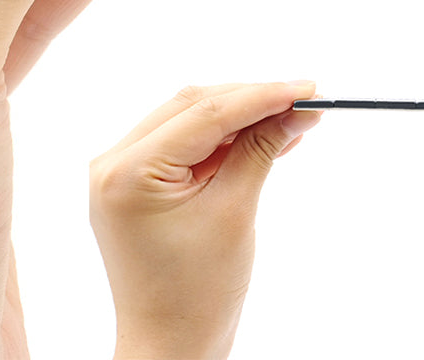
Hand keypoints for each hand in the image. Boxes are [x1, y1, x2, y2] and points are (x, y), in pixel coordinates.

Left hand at [89, 81, 320, 359]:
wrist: (171, 346)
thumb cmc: (197, 293)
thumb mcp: (235, 211)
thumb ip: (262, 148)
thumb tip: (298, 108)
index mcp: (128, 173)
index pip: (206, 113)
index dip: (262, 95)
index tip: (308, 89)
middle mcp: (114, 163)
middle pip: (195, 106)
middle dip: (254, 101)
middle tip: (306, 100)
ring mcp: (122, 172)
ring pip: (192, 118)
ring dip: (243, 117)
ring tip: (294, 118)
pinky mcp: (137, 182)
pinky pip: (187, 142)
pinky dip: (227, 138)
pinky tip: (268, 136)